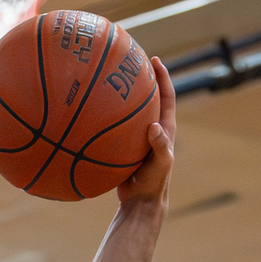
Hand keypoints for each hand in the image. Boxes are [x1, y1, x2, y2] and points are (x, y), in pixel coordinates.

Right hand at [115, 58, 174, 207]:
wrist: (141, 202)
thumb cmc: (154, 183)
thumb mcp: (160, 165)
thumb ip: (160, 146)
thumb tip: (154, 127)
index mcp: (165, 128)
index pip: (167, 96)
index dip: (163, 77)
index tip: (154, 60)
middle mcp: (153, 128)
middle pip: (149, 97)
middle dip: (142, 78)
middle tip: (130, 62)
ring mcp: (138, 137)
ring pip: (131, 111)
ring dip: (123, 96)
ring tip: (109, 80)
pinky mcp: (125, 146)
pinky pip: (116, 127)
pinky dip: (107, 118)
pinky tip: (93, 112)